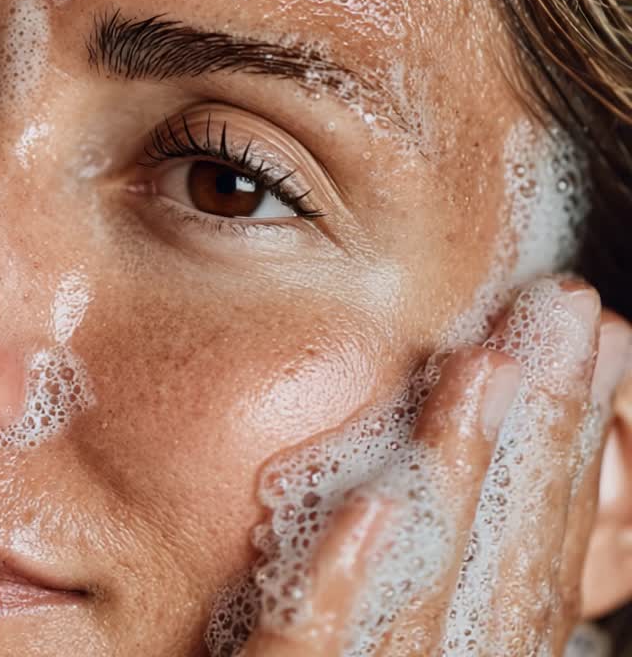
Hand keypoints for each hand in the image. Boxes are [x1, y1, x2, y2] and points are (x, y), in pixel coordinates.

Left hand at [241, 279, 630, 655]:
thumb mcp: (379, 643)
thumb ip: (426, 587)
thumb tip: (451, 480)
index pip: (533, 561)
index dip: (574, 454)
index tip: (595, 345)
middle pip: (503, 569)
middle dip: (542, 437)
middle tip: (561, 314)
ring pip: (426, 606)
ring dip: (456, 484)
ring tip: (483, 373)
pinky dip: (344, 595)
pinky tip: (366, 515)